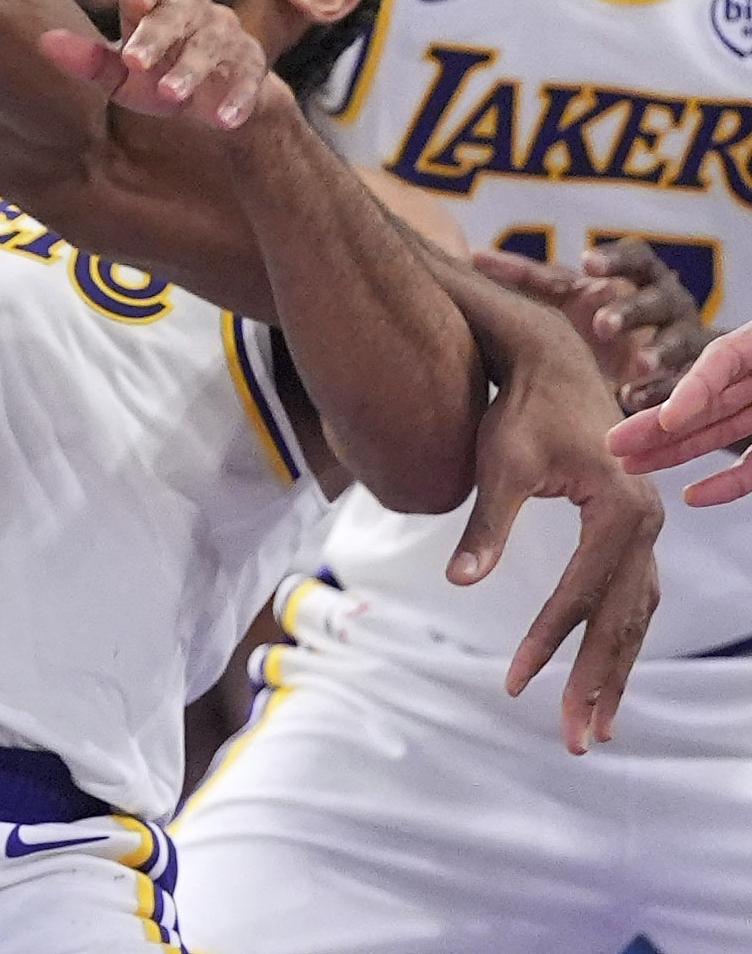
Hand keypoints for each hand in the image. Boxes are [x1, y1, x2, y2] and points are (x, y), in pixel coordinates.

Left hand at [37, 0, 267, 128]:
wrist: (217, 97)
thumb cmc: (158, 73)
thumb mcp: (121, 73)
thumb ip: (88, 60)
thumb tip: (43, 42)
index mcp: (161, 4)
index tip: (131, 1)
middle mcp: (197, 12)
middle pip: (181, 14)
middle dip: (158, 36)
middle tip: (134, 61)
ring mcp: (229, 37)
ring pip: (212, 47)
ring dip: (191, 71)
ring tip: (170, 95)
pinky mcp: (253, 66)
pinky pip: (249, 79)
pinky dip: (238, 99)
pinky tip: (225, 121)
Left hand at [447, 301, 661, 752]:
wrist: (550, 366)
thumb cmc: (520, 412)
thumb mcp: (499, 466)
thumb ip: (485, 526)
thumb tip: (457, 582)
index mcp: (619, 510)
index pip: (580, 595)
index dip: (547, 642)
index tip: (515, 684)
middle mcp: (647, 524)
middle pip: (621, 619)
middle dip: (595, 682)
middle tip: (572, 739)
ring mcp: (648, 528)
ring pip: (635, 616)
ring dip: (615, 672)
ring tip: (594, 727)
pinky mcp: (635, 529)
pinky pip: (634, 597)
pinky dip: (620, 638)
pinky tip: (605, 674)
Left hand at [475, 238, 712, 413]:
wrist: (648, 357)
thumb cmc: (594, 314)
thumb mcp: (569, 296)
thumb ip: (528, 279)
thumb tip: (471, 255)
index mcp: (637, 276)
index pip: (633, 258)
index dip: (613, 259)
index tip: (587, 263)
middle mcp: (665, 301)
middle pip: (654, 299)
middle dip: (629, 311)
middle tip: (601, 326)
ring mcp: (682, 336)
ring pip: (676, 340)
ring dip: (656, 351)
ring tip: (636, 366)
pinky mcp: (688, 373)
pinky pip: (679, 383)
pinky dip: (660, 391)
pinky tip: (633, 400)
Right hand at [608, 320, 751, 506]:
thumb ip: (738, 364)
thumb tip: (697, 397)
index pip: (720, 360)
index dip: (692, 388)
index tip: (669, 416)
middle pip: (702, 402)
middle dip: (657, 425)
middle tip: (614, 443)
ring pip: (714, 434)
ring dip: (672, 452)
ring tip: (629, 465)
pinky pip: (749, 468)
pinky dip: (723, 484)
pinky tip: (693, 495)